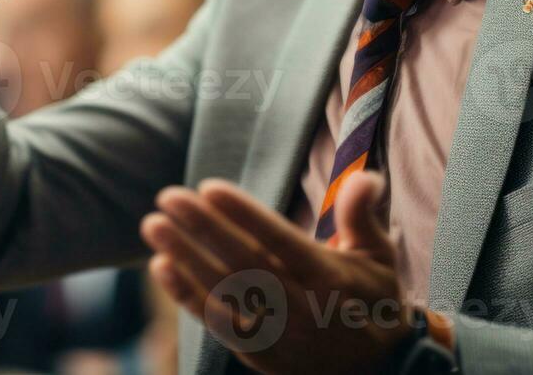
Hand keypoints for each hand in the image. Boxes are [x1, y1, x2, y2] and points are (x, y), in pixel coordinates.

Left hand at [141, 173, 421, 374]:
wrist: (377, 371)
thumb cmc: (373, 301)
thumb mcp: (379, 257)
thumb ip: (363, 215)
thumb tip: (364, 177)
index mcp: (330, 279)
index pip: (280, 242)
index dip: (244, 215)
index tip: (209, 188)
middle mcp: (301, 308)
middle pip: (244, 265)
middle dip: (203, 229)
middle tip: (168, 196)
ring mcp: (277, 335)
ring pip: (223, 294)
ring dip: (185, 258)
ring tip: (153, 225)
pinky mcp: (259, 354)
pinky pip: (216, 324)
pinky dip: (186, 296)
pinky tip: (160, 266)